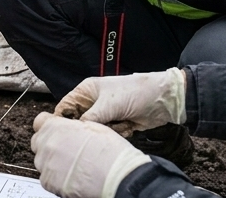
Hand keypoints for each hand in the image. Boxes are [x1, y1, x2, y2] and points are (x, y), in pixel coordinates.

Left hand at [33, 113, 150, 197]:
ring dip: (53, 164)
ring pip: (43, 162)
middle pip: (39, 143)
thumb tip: (69, 128)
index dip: (49, 128)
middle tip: (68, 153)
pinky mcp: (48, 182)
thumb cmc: (111, 152)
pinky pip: (47, 179)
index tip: (55, 133)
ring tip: (74, 168)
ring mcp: (46, 163)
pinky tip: (73, 179)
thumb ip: (73, 126)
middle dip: (50, 146)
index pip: (40, 123)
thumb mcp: (93, 127)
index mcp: (56, 126)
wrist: (119, 177)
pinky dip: (57, 180)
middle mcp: (47, 143)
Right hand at [55, 69, 186, 136]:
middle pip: (80, 121)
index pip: (65, 106)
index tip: (65, 133)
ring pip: (96, 130)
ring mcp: (107, 114)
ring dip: (108, 131)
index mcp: (86, 91)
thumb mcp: (108, 105)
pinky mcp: (119, 124)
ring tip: (120, 122)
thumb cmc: (133, 94)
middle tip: (98, 129)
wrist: (163, 100)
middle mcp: (93, 103)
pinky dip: (119, 133)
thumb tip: (75, 131)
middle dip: (89, 128)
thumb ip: (89, 118)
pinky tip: (129, 125)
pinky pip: (110, 135)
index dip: (62, 119)